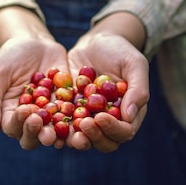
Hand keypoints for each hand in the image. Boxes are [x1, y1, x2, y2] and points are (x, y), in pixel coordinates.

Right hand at [0, 36, 68, 149]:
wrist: (33, 41)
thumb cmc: (9, 57)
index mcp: (11, 115)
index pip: (14, 128)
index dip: (19, 124)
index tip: (25, 111)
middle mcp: (31, 119)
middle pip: (34, 137)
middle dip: (40, 134)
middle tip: (45, 128)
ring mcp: (51, 113)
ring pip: (56, 130)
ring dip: (60, 134)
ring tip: (63, 132)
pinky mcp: (69, 103)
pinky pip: (74, 114)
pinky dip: (78, 118)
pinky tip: (82, 118)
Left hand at [66, 33, 149, 152]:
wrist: (96, 42)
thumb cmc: (120, 51)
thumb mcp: (134, 64)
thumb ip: (138, 89)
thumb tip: (130, 117)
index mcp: (129, 114)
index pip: (124, 131)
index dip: (113, 129)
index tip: (100, 117)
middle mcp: (110, 122)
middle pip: (104, 142)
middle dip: (94, 137)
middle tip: (83, 124)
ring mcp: (89, 120)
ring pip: (83, 139)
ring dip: (74, 138)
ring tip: (65, 130)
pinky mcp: (71, 113)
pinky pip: (63, 126)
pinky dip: (56, 127)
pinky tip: (47, 121)